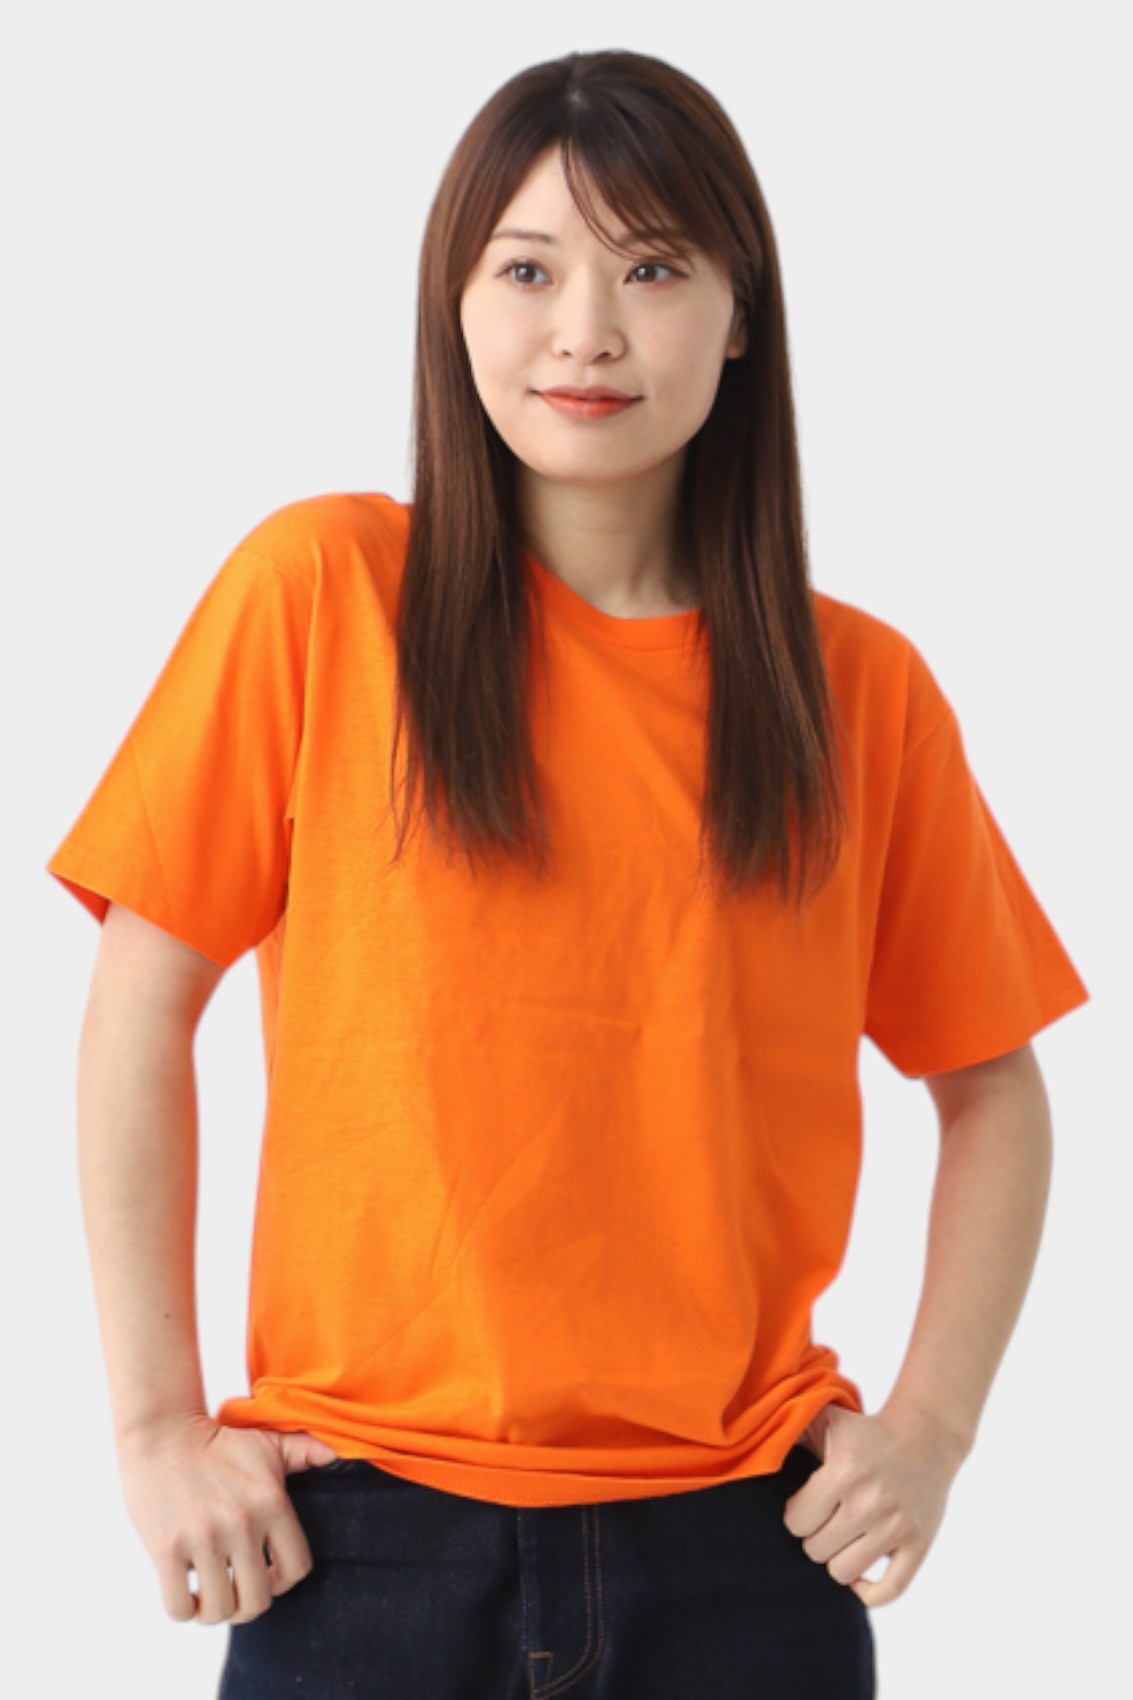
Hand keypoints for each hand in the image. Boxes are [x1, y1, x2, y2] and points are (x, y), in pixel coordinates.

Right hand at [118, 1414, 338, 1624]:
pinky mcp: (166, 1550)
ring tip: (210, 1594)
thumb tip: (337, 1455)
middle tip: (236, 1591)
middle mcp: (242, 1524)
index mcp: (271, 1503)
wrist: (162, 1433)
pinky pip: (180, 1608)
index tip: (267, 1574)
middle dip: (247, 1604)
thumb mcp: (267, 1443)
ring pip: (219, 1610)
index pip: (296, 1569)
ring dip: (215, 1611)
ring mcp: (203, 1539)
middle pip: (257, 1602)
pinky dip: (185, 1610)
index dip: (283, 1580)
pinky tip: (186, 1593)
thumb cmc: (218, 1443)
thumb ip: (305, 1452)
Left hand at [784, 1402, 966, 1606]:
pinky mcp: (919, 1544)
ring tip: (842, 1536)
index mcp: (844, 1471)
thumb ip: (786, 1429)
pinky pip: (888, 1592)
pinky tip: (860, 1571)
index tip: (806, 1503)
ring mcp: (897, 1526)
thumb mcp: (826, 1419)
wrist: (926, 1437)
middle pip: (816, 1550)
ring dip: (837, 1558)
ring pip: (843, 1573)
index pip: (796, 1522)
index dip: (796, 1514)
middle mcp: (870, 1502)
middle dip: (815, 1535)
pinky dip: (868, 1592)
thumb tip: (749, 1445)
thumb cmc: (865, 1432)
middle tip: (826, 1518)